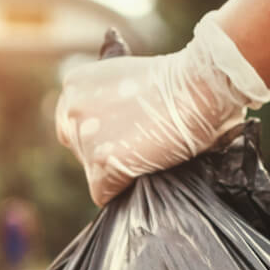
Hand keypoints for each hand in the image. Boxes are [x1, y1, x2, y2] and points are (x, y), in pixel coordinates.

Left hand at [55, 12, 269, 206]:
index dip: (100, 134)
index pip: (72, 124)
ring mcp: (84, 137)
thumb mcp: (131, 76)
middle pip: (80, 151)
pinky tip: (145, 172)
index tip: (124, 135)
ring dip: (118, 171)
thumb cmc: (179, 82)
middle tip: (140, 146)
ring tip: (148, 155)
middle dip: (107, 153)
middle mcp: (71, 109)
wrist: (198, 88)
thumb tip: (111, 126)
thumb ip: (109, 99)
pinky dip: (123, 190)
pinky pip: (103, 193)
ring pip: (93, 173)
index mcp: (76, 83)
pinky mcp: (101, 163)